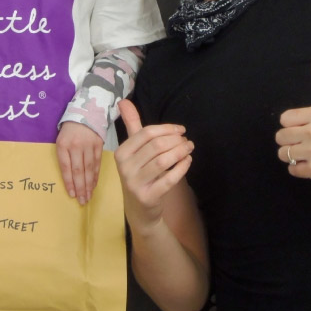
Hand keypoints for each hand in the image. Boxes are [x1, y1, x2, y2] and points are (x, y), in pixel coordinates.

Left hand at [56, 121, 103, 204]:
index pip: (66, 167)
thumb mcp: (61, 140)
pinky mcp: (99, 145)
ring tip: (88, 197)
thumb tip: (69, 178)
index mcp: (63, 144)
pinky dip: (96, 176)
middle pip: (78, 170)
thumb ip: (64, 157)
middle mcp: (76, 146)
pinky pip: (97, 164)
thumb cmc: (70, 130)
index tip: (72, 194)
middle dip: (80, 188)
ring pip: (89, 169)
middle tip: (82, 201)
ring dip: (89, 185)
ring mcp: (88, 145)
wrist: (86, 112)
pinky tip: (94, 185)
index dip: (69, 182)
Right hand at [115, 100, 192, 230]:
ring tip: (189, 148)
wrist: (139, 210)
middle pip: (156, 146)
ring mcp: (135, 183)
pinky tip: (188, 161)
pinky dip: (182, 167)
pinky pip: (169, 178)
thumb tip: (124, 100)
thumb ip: (131, 125)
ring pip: (163, 161)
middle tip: (187, 141)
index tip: (181, 130)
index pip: (146, 133)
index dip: (167, 129)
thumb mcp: (133, 150)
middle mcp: (125, 167)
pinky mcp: (148, 196)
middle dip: (176, 140)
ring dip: (181, 152)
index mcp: (121, 153)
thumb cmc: (139, 173)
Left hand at [276, 54, 310, 183]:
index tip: (306, 128)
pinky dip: (300, 169)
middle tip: (308, 142)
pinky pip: (292, 169)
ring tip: (310, 154)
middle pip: (280, 137)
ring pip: (283, 154)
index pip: (284, 119)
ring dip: (294, 156)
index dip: (293, 125)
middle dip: (292, 141)